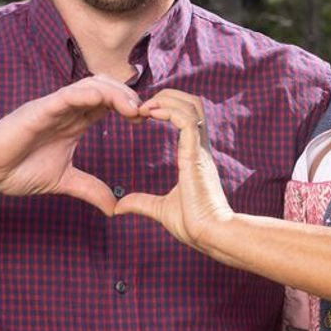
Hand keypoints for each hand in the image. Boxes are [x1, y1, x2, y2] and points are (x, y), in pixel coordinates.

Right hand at [0, 74, 140, 214]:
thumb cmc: (16, 169)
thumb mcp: (63, 181)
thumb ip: (89, 189)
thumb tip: (113, 207)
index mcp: (74, 122)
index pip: (109, 104)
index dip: (131, 107)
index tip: (148, 120)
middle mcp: (67, 109)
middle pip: (106, 88)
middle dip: (130, 96)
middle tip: (148, 113)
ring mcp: (53, 106)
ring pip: (91, 85)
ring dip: (116, 92)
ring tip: (134, 109)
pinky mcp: (39, 109)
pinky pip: (68, 94)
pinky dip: (89, 93)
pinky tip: (105, 101)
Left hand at [114, 89, 233, 248]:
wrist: (210, 235)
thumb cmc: (194, 224)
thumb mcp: (160, 210)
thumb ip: (141, 203)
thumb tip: (119, 206)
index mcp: (193, 155)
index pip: (187, 116)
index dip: (167, 107)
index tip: (142, 113)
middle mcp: (199, 147)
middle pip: (193, 102)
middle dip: (168, 95)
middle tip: (142, 105)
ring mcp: (199, 149)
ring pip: (191, 105)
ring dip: (166, 99)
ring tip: (144, 107)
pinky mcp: (196, 155)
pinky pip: (186, 120)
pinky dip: (169, 111)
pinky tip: (150, 114)